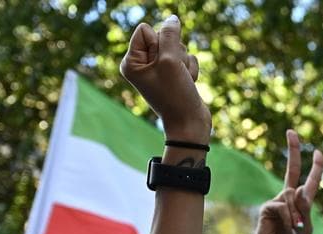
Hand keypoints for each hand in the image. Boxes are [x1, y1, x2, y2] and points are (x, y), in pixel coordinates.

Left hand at [119, 15, 210, 141]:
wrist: (190, 124)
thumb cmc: (175, 95)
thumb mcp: (170, 61)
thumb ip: (170, 35)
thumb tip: (172, 19)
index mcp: (131, 61)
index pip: (146, 30)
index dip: (160, 44)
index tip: (162, 66)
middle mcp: (142, 64)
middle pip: (163, 37)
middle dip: (174, 53)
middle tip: (174, 75)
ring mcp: (159, 69)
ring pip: (178, 47)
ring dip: (184, 63)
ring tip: (181, 81)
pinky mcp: (174, 74)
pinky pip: (187, 58)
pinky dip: (191, 70)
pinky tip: (188, 84)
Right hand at [252, 130, 322, 233]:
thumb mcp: (306, 227)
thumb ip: (305, 208)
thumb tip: (297, 189)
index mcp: (302, 204)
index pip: (309, 181)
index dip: (315, 167)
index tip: (318, 152)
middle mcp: (289, 198)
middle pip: (293, 170)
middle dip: (293, 150)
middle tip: (291, 131)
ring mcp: (277, 202)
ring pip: (291, 195)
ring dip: (296, 214)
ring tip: (295, 230)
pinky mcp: (267, 208)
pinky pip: (282, 206)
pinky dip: (289, 218)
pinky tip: (288, 229)